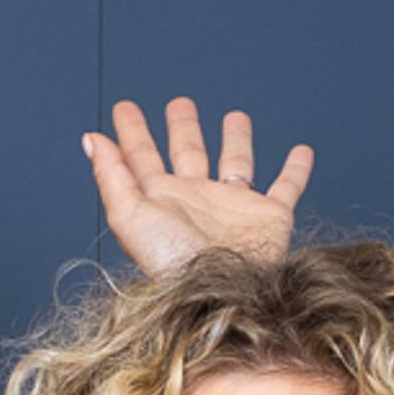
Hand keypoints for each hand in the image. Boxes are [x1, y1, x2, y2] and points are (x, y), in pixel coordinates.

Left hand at [85, 98, 309, 275]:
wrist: (219, 290)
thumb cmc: (172, 260)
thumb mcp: (130, 215)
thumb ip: (111, 175)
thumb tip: (91, 138)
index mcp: (160, 200)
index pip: (142, 158)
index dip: (132, 132)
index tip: (124, 107)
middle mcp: (196, 201)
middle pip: (188, 154)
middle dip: (182, 129)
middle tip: (179, 104)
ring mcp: (233, 207)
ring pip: (236, 163)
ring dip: (236, 140)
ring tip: (235, 116)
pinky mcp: (270, 216)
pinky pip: (288, 186)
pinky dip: (297, 170)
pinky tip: (302, 151)